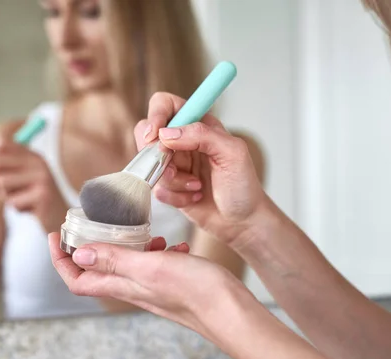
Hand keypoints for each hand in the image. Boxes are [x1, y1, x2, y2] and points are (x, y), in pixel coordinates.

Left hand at [0, 138, 65, 232]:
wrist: (61, 218)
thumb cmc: (34, 201)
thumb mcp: (18, 181)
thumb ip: (0, 172)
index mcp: (32, 155)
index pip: (1, 145)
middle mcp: (38, 162)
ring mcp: (42, 177)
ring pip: (2, 182)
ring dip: (4, 196)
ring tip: (19, 201)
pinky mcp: (42, 195)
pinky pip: (12, 201)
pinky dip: (16, 208)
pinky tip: (30, 210)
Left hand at [48, 232, 248, 336]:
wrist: (231, 311)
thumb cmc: (196, 291)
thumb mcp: (150, 267)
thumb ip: (115, 260)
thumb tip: (79, 254)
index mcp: (124, 286)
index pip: (78, 279)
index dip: (61, 259)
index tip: (57, 235)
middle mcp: (134, 289)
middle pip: (99, 270)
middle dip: (91, 246)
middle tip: (95, 224)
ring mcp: (153, 287)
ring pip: (128, 265)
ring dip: (128, 246)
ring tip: (144, 233)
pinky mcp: (171, 284)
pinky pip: (155, 264)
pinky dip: (158, 251)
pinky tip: (174, 244)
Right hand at [134, 92, 265, 247]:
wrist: (242, 221)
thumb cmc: (243, 185)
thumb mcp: (232, 153)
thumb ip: (202, 135)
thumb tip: (166, 134)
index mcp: (198, 124)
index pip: (165, 104)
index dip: (156, 116)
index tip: (156, 135)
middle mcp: (182, 141)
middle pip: (147, 133)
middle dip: (158, 155)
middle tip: (175, 168)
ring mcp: (173, 164)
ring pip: (149, 164)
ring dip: (172, 180)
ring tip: (197, 186)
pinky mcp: (169, 187)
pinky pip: (155, 188)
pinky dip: (175, 196)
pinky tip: (194, 197)